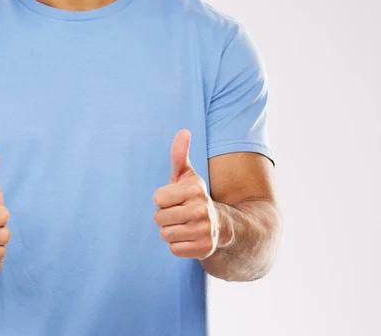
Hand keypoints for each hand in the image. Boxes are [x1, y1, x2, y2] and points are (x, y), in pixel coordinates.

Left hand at [153, 129, 219, 259]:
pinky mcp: (204, 249)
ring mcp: (205, 231)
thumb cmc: (195, 197)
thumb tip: (183, 131)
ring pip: (165, 234)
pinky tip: (189, 238)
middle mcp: (202, 209)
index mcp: (195, 189)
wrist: (222, 225)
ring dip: (170, 231)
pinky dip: (178, 245)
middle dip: (165, 217)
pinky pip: (174, 249)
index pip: (158, 198)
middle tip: (179, 214)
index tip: (175, 199)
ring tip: (184, 225)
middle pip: (159, 218)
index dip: (163, 200)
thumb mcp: (187, 175)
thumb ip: (179, 154)